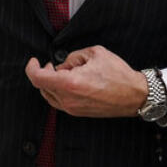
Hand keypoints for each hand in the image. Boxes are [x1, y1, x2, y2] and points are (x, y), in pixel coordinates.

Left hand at [25, 46, 147, 117]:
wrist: (135, 95)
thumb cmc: (118, 74)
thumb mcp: (94, 53)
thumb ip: (72, 57)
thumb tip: (63, 64)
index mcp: (70, 83)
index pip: (37, 78)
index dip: (31, 68)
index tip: (34, 61)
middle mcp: (69, 99)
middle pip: (42, 87)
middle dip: (43, 73)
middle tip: (51, 64)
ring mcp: (73, 109)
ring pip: (49, 96)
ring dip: (50, 83)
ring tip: (63, 72)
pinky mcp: (79, 113)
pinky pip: (59, 102)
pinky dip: (58, 91)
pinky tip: (69, 83)